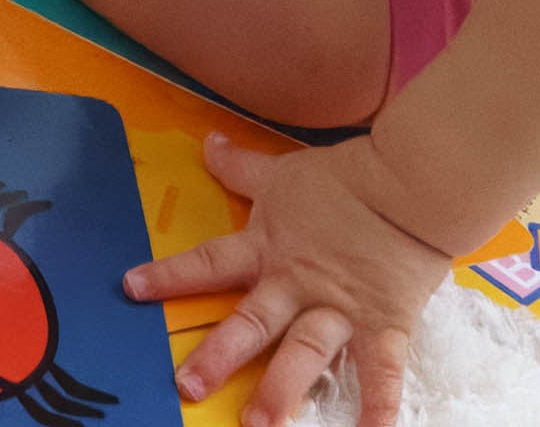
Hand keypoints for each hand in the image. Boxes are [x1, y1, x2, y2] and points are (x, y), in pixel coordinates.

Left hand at [123, 134, 453, 426]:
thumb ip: (240, 166)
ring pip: (305, 352)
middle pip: (252, 320)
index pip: (209, 261)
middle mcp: (296, 282)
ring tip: (261, 425)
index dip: (169, 274)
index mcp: (268, 247)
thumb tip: (206, 141)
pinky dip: (379, 404)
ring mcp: (338, 307)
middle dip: (219, 354)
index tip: (132, 289)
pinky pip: (381, 370)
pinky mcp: (382, 323)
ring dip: (283, 390)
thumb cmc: (342, 179)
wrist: (408, 184)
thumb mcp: (282, 172)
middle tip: (187, 387)